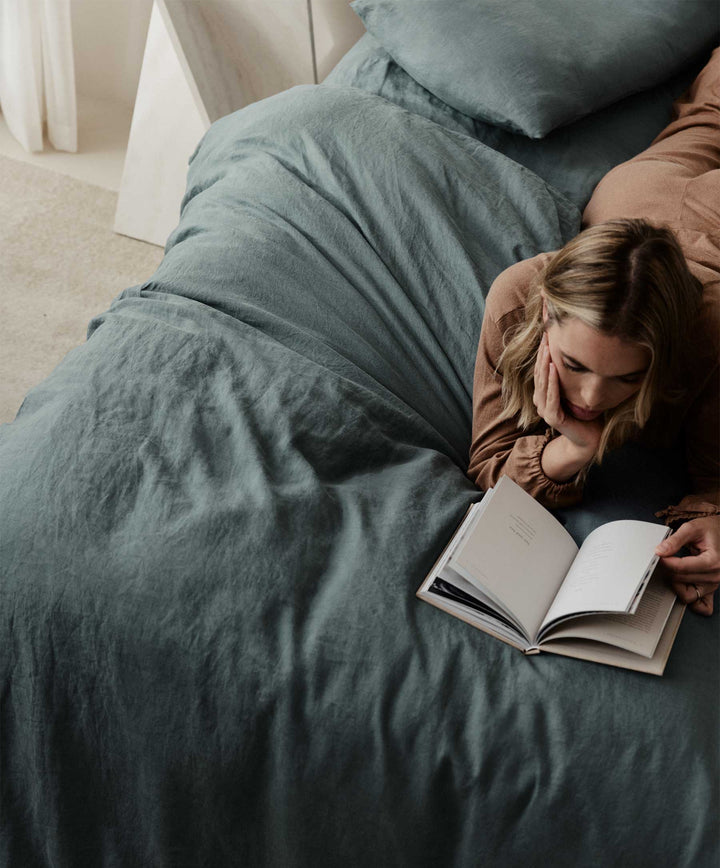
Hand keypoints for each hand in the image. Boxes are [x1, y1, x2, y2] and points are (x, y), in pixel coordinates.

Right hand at [533, 334, 601, 454]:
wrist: (590, 440)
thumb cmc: (586, 415)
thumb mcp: (577, 392)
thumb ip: (572, 378)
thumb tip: (578, 354)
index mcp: (544, 395)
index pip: (541, 370)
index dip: (543, 353)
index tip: (547, 334)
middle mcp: (541, 402)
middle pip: (539, 374)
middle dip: (542, 354)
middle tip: (546, 335)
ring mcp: (545, 411)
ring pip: (543, 383)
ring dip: (545, 365)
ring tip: (547, 348)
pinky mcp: (552, 418)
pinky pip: (551, 397)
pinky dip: (552, 382)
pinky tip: (554, 369)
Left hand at [655, 516, 719, 615]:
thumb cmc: (710, 530)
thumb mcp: (693, 528)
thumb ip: (675, 540)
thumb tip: (660, 551)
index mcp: (713, 561)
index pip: (681, 568)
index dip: (665, 562)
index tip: (657, 555)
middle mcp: (716, 576)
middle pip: (681, 580)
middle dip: (667, 571)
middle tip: (662, 560)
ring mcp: (714, 585)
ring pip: (687, 595)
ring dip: (675, 585)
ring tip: (671, 571)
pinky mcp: (711, 590)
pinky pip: (701, 606)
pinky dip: (690, 600)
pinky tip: (681, 588)